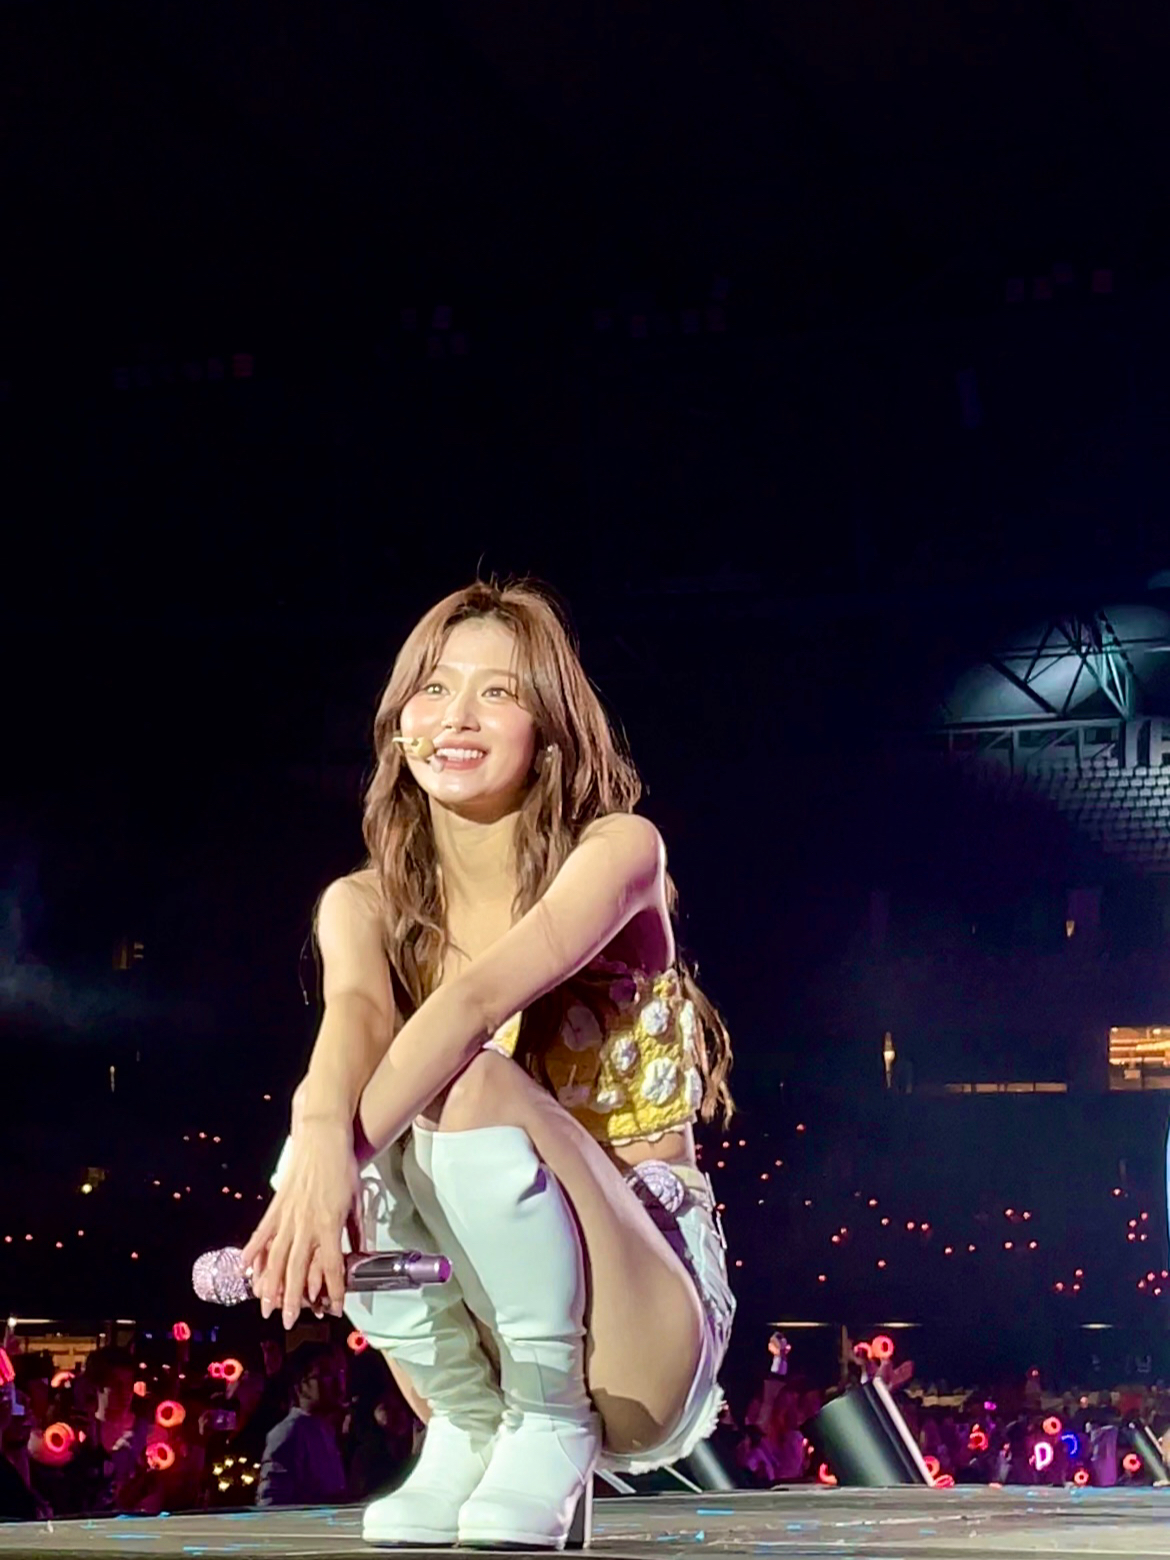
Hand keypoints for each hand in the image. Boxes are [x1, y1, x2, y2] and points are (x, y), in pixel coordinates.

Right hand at [241, 1118, 361, 1328]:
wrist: (323, 1138)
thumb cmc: (343, 1168)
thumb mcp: (357, 1201)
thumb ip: (358, 1231)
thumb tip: (362, 1254)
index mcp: (330, 1224)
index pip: (332, 1266)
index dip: (334, 1290)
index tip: (334, 1308)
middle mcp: (306, 1225)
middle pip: (298, 1270)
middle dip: (294, 1299)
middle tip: (289, 1321)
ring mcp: (288, 1216)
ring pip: (276, 1257)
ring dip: (270, 1284)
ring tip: (265, 1305)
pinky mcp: (276, 1206)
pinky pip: (263, 1233)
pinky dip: (253, 1251)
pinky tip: (246, 1268)